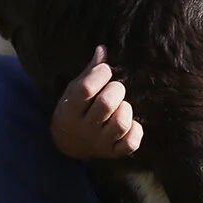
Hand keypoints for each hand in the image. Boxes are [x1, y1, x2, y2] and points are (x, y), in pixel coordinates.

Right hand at [50, 46, 143, 160]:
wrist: (67, 144)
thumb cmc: (74, 110)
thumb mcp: (74, 91)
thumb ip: (89, 72)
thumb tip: (103, 49)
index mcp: (70, 110)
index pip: (86, 88)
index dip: (100, 73)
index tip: (105, 71)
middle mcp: (84, 128)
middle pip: (107, 104)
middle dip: (116, 90)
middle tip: (115, 89)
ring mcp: (99, 143)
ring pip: (121, 123)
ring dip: (125, 109)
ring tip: (120, 106)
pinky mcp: (113, 153)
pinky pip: (131, 143)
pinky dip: (135, 130)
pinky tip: (130, 123)